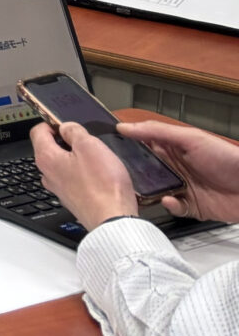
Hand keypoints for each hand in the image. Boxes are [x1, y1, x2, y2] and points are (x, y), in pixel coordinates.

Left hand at [33, 121, 139, 229]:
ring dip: (77, 157)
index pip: (38, 131)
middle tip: (86, 139)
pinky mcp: (73, 198)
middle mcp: (48, 174)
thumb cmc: (102, 185)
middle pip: (50, 148)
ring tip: (96, 157)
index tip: (64, 122)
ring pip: (63, 164)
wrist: (113, 219)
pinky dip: (84, 173)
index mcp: (46, 158)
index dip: (51, 123)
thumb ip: (75, 131)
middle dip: (66, 140)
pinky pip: (74, 179)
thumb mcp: (90, 146)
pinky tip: (100, 174)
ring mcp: (60, 188)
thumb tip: (67, 127)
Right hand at [116, 115, 238, 223]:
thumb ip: (157, 131)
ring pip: (154, 191)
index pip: (143, 145)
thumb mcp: (191, 138)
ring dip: (148, 192)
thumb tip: (126, 127)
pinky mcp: (190, 207)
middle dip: (132, 173)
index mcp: (172, 148)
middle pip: (144, 170)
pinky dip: (169, 206)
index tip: (108, 148)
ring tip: (142, 191)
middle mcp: (174, 168)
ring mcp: (182, 187)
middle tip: (119, 174)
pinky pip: (172, 208)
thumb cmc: (228, 159)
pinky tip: (170, 201)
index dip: (126, 145)